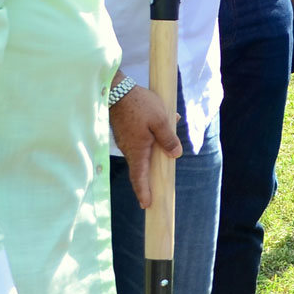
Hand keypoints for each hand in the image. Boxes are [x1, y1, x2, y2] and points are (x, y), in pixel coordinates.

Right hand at [109, 85, 182, 206]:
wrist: (117, 89)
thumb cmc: (139, 104)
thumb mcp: (160, 120)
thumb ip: (168, 138)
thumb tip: (176, 154)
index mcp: (138, 149)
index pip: (139, 177)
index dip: (143, 191)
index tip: (146, 204)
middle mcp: (128, 148)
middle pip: (139, 167)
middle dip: (147, 179)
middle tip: (152, 193)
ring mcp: (124, 140)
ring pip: (139, 153)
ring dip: (150, 156)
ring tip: (163, 153)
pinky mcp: (123, 132)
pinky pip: (137, 142)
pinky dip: (147, 142)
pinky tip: (158, 130)